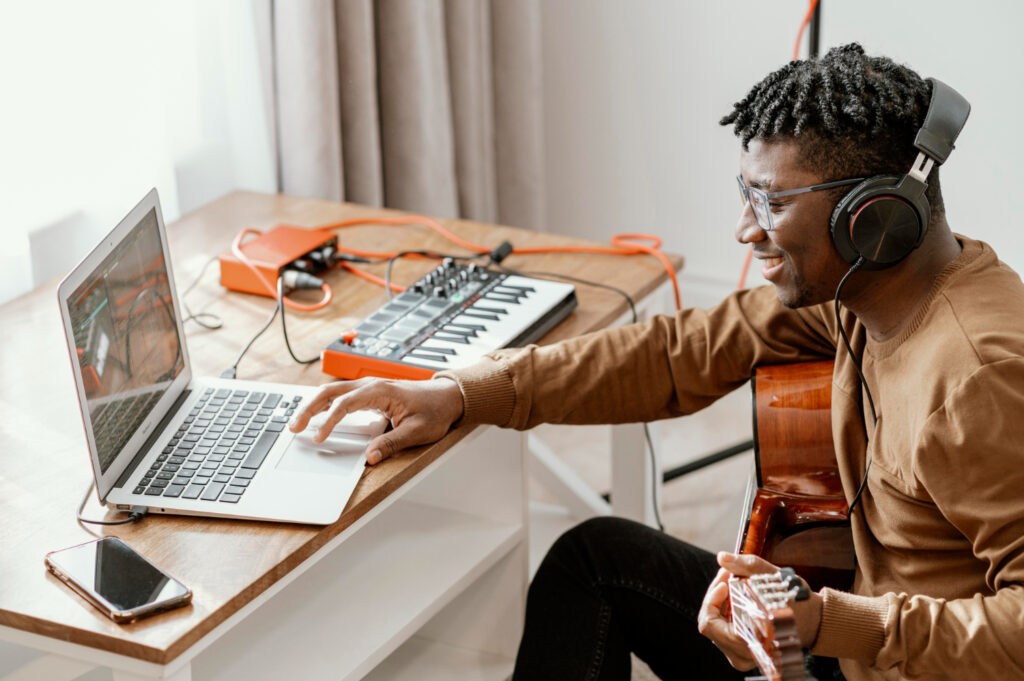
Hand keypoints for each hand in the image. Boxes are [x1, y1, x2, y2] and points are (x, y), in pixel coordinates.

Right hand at [289, 377, 464, 464]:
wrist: (448, 396)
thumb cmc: (435, 410)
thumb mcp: (417, 431)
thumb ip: (392, 444)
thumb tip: (370, 457)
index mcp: (380, 391)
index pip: (345, 404)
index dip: (329, 421)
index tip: (319, 437)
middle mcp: (371, 386)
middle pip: (331, 392)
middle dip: (309, 408)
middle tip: (294, 427)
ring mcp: (370, 388)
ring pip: (333, 392)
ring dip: (314, 405)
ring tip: (298, 423)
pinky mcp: (371, 393)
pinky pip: (342, 396)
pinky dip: (326, 404)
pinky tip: (318, 416)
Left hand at [697, 552, 822, 669]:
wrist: (816, 621)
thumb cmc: (797, 601)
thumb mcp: (774, 578)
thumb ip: (747, 565)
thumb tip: (721, 557)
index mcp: (749, 640)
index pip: (710, 622)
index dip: (711, 598)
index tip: (724, 580)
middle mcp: (743, 655)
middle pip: (709, 624)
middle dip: (715, 597)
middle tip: (726, 576)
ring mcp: (742, 656)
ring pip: (715, 628)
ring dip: (720, 604)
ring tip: (731, 584)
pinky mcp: (744, 653)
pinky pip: (723, 632)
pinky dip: (726, 613)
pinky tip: (735, 598)